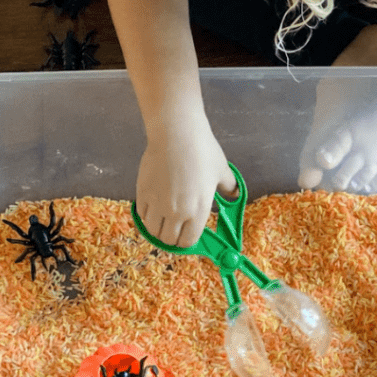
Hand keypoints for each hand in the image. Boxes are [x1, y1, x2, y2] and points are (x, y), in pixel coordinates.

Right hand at [135, 117, 236, 247]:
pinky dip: (147, 216)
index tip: (187, 234)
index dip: (188, 240)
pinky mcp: (142, 194)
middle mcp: (177, 212)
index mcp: (198, 210)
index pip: (188, 241)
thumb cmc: (202, 151)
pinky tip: (153, 209)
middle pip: (169, 240)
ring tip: (162, 221)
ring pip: (153, 231)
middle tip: (174, 228)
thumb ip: (229, 187)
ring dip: (158, 229)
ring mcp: (157, 204)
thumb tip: (235, 194)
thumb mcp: (222, 171)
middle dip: (172, 237)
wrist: (177, 134)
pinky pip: (142, 216)